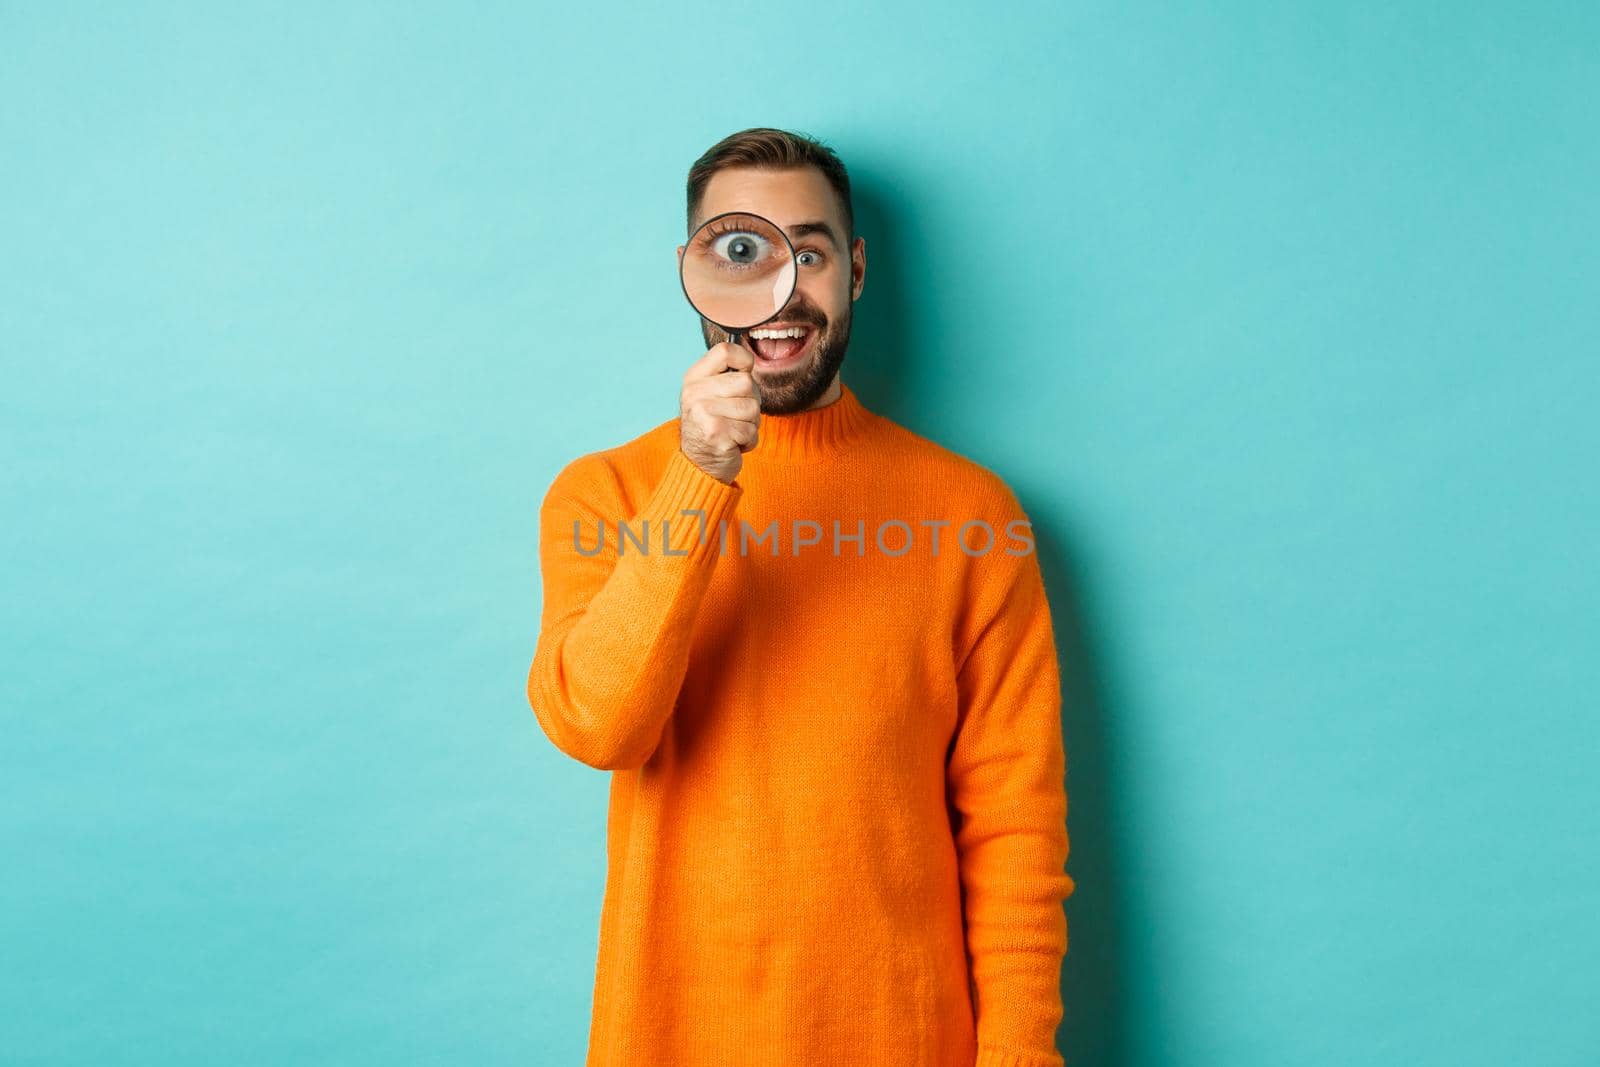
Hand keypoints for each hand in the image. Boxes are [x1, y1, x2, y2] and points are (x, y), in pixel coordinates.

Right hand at [680, 341, 761, 484]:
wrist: (699, 465)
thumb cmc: (712, 427)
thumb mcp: (710, 395)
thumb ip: (727, 375)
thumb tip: (751, 357)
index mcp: (693, 378)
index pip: (725, 351)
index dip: (744, 360)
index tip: (744, 373)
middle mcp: (694, 393)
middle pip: (746, 382)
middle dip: (750, 402)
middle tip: (734, 416)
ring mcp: (703, 413)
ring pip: (752, 408)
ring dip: (750, 424)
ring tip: (733, 431)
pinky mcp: (716, 433)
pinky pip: (751, 430)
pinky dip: (748, 441)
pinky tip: (733, 444)